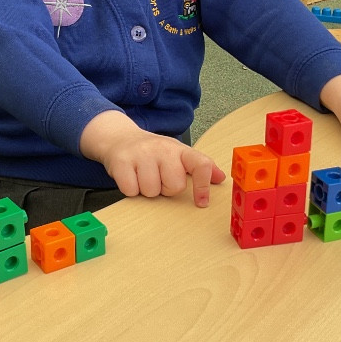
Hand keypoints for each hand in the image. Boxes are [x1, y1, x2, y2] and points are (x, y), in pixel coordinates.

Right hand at [80, 111, 225, 206]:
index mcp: (179, 149)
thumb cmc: (152, 152)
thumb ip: (198, 166)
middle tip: (158, 178)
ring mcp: (141, 154)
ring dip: (146, 190)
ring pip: (151, 191)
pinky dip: (130, 190)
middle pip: (174, 186)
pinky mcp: (121, 162)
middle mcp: (162, 149)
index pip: (200, 164)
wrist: (119, 138)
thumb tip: (220, 178)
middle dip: (165, 189)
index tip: (202, 203)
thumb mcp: (177, 154)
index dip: (203, 186)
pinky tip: (131, 177)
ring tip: (143, 176)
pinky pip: (131, 190)